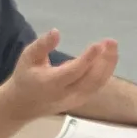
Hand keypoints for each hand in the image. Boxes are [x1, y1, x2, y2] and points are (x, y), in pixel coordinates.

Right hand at [1, 30, 118, 120]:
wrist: (23, 105)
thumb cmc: (25, 77)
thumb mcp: (27, 57)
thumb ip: (42, 45)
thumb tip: (56, 32)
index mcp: (51, 83)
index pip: (73, 72)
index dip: (88, 59)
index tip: (99, 44)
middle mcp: (66, 94)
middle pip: (91, 79)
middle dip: (104, 60)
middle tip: (111, 41)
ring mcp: (75, 99)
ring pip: (97, 84)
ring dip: (108, 65)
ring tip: (113, 47)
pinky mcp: (80, 100)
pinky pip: (97, 86)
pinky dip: (105, 72)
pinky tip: (109, 58)